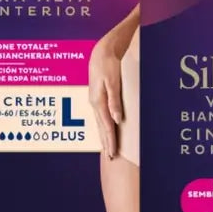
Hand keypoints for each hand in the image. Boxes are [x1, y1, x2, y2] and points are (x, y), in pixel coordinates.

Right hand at [88, 38, 124, 159]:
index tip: (113, 153)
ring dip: (104, 137)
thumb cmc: (108, 65)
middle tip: (110, 158)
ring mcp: (95, 101)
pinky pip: (100, 117)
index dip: (111, 140)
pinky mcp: (97, 98)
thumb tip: (117, 120)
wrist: (101, 53)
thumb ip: (114, 101)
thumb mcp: (113, 82)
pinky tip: (105, 131)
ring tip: (107, 150)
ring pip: (100, 124)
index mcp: (98, 101)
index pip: (107, 126)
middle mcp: (94, 104)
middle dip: (106, 143)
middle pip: (102, 128)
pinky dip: (103, 127)